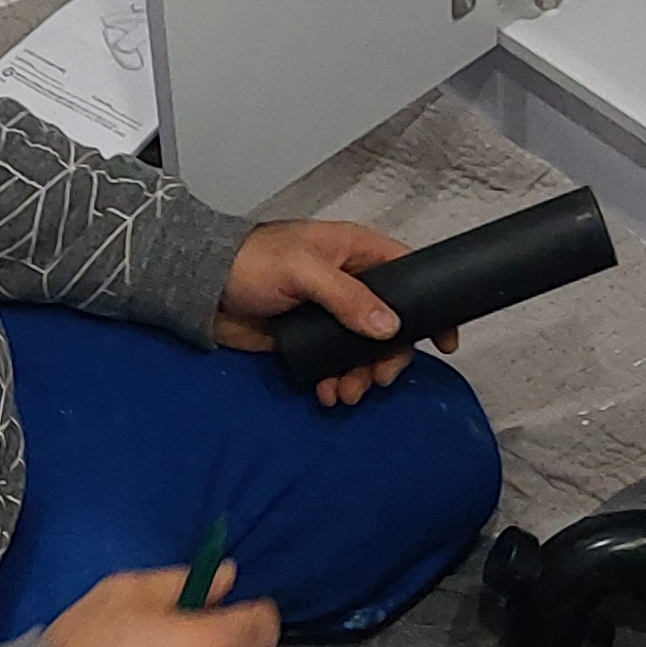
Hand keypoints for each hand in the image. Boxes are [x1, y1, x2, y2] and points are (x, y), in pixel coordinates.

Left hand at [215, 217, 448, 407]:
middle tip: (378, 379)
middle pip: (391, 324)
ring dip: (362, 375)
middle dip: (389, 357)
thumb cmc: (252, 263)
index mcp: (356, 252)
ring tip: (346, 394)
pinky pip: (337, 365)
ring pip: (366, 350)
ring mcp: (331, 315)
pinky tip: (327, 393)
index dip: (430, 304)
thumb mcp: (303, 271)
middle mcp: (351, 283)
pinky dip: (338, 382)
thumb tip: (389, 328)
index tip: (443, 340)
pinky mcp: (310, 341)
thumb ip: (347, 297)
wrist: (202, 289)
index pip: (409, 273)